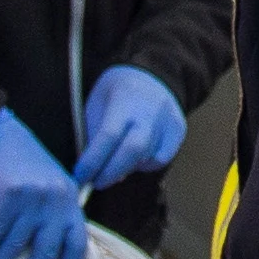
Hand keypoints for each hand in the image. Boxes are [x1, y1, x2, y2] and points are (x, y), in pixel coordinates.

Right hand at [0, 111, 89, 258]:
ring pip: (16, 245)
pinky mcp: (10, 195)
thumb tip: (44, 255)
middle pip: (47, 253)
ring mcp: (34, 198)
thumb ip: (52, 214)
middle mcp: (57, 201)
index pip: (76, 244)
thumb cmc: (20, 161)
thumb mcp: (49, 184)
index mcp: (69, 201)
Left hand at [76, 69, 186, 188]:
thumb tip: (92, 169)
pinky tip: (135, 159)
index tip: (80, 176)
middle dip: (111, 172)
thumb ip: (95, 134)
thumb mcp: (97, 104)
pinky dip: (144, 164)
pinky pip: (161, 158)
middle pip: (134, 150)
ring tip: (113, 166)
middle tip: (96, 182)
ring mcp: (168, 120)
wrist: (149, 76)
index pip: (108, 134)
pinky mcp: (178, 131)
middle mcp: (151, 110)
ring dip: (126, 168)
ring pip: (147, 157)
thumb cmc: (116, 93)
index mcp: (125, 99)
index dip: (93, 160)